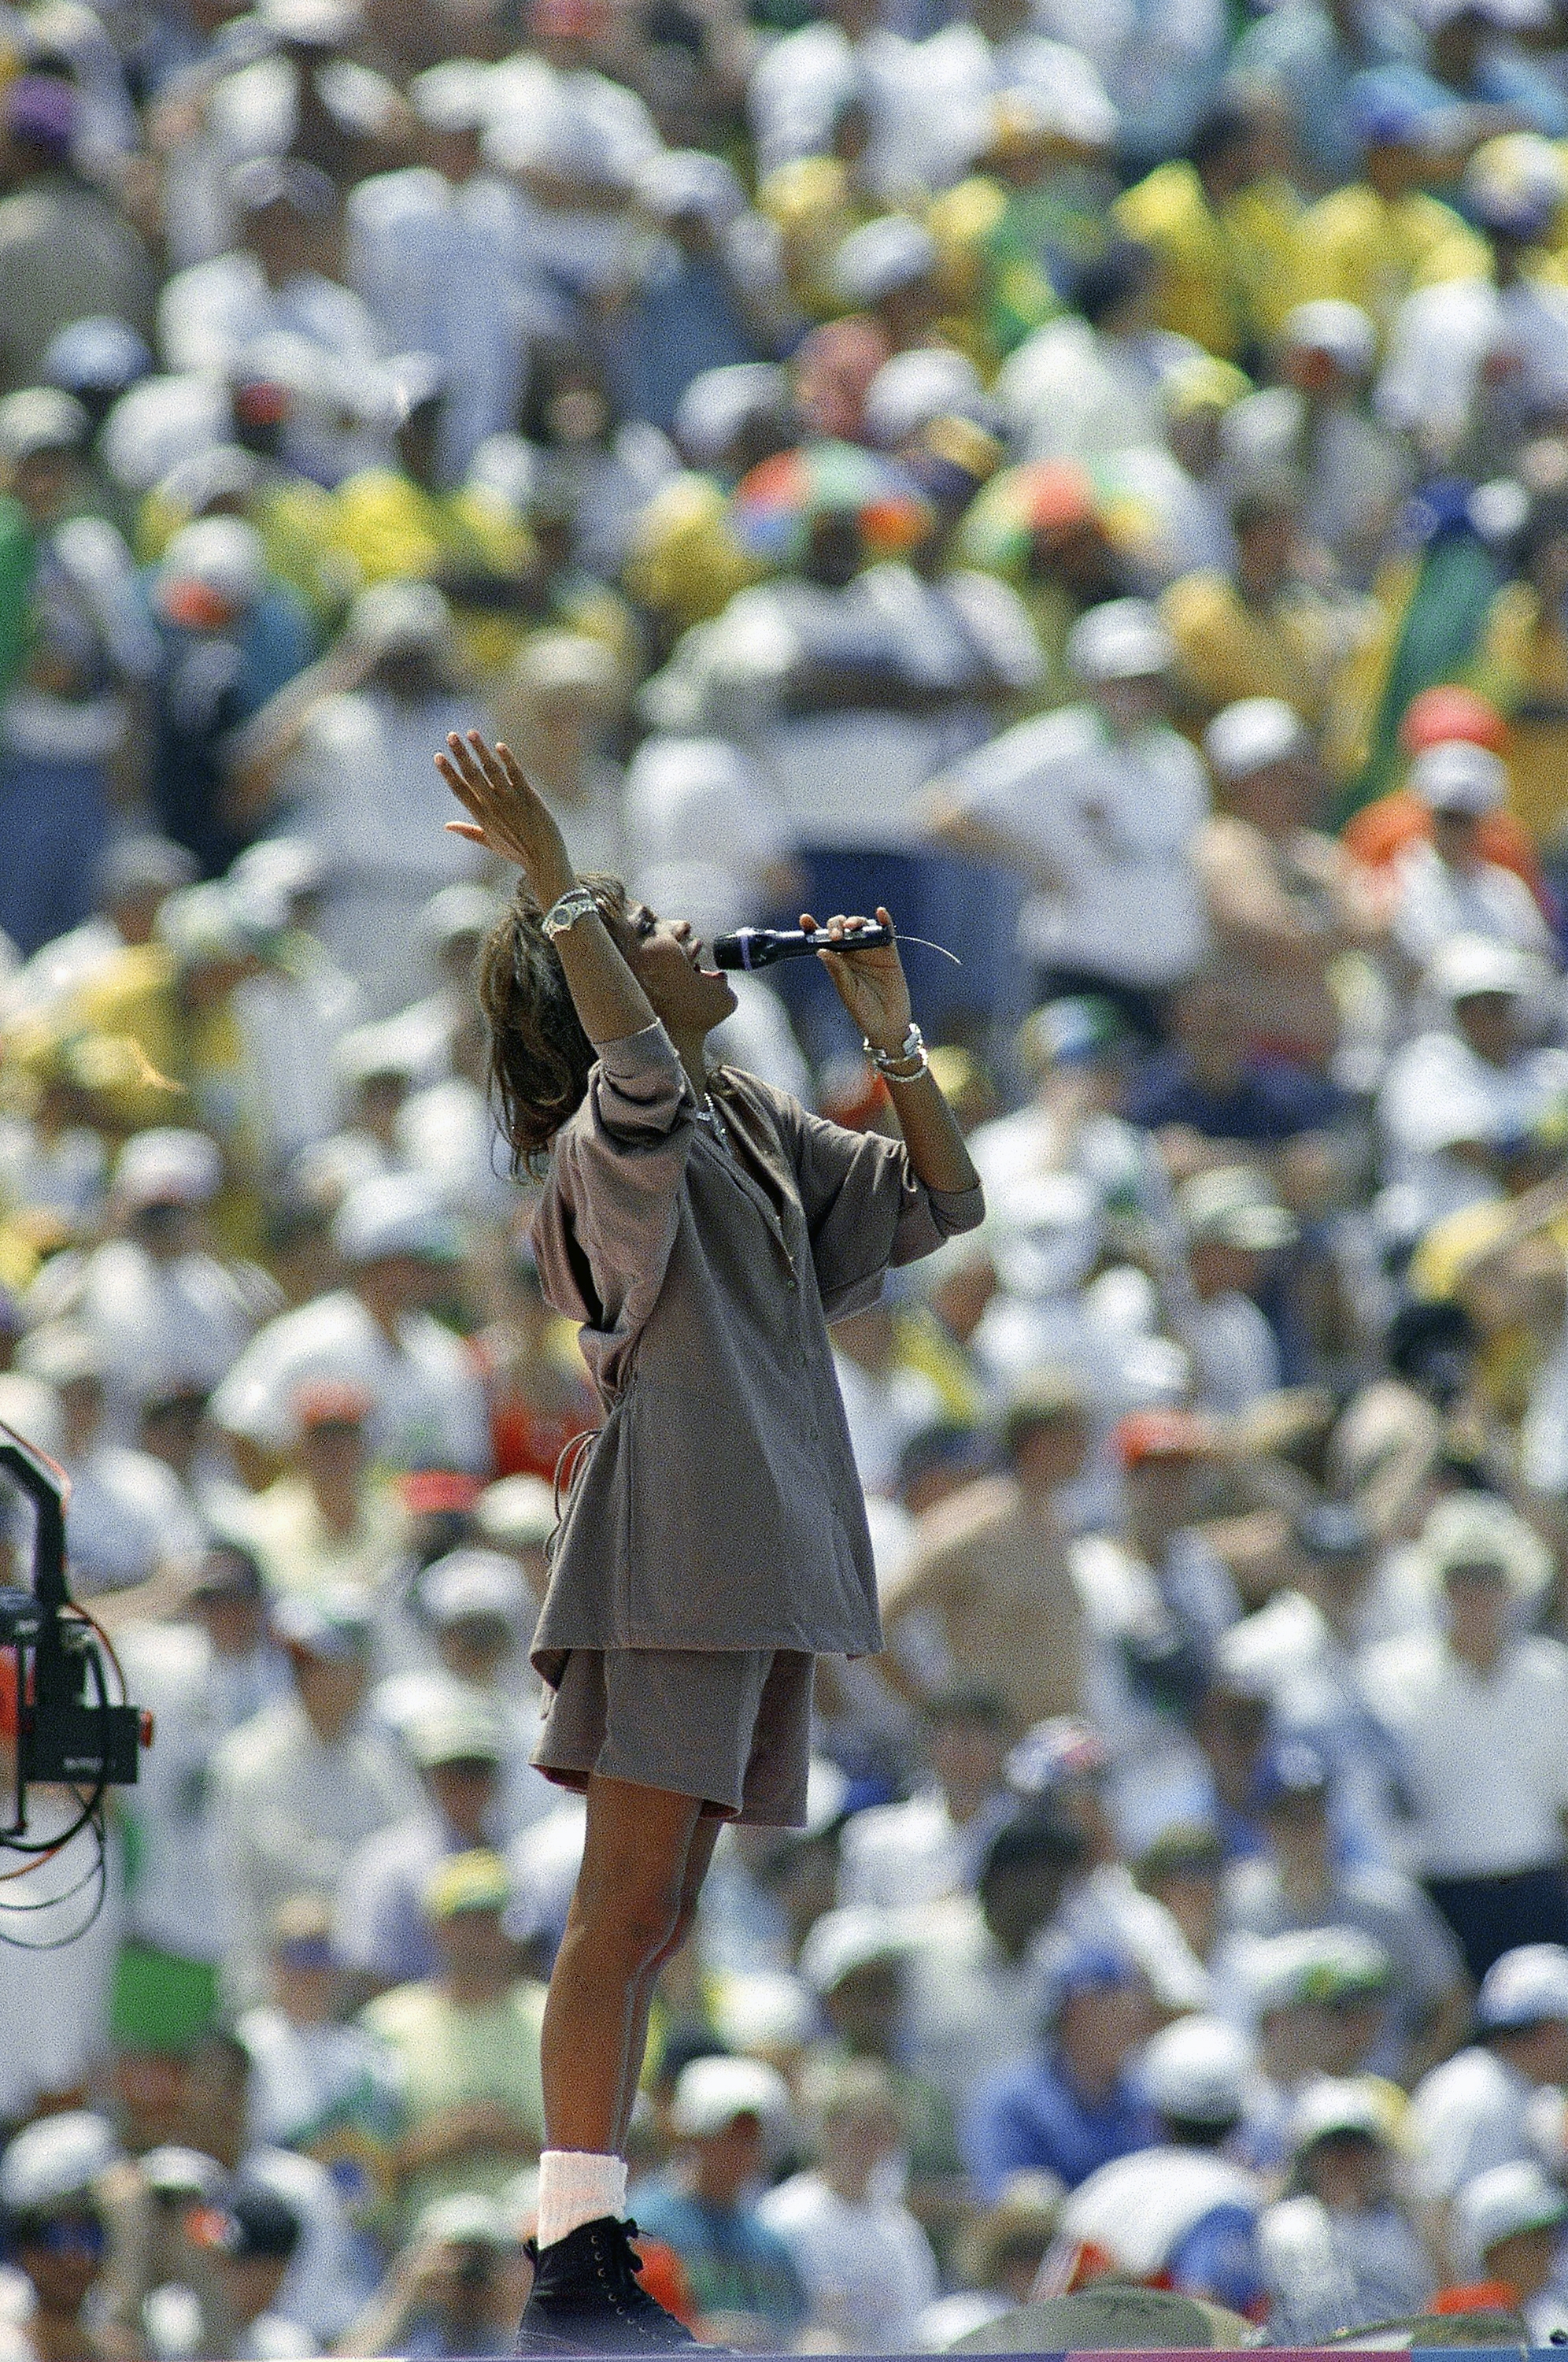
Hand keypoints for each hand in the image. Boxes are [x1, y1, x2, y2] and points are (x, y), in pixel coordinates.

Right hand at [436, 730, 574, 903]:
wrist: (544, 860)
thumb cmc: (517, 851)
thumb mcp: (489, 842)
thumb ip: (468, 831)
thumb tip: (447, 826)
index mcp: (482, 817)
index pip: (460, 791)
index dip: (448, 773)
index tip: (438, 756)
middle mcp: (494, 807)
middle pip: (473, 776)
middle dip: (461, 755)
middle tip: (451, 736)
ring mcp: (512, 800)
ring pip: (493, 771)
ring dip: (481, 751)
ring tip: (471, 733)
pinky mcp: (529, 797)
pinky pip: (517, 774)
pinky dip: (508, 760)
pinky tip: (499, 746)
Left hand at [806, 907, 912, 1052]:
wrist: (888, 1024)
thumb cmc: (863, 1011)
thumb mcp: (847, 991)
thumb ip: (837, 970)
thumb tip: (821, 950)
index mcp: (837, 961)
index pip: (822, 939)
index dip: (813, 927)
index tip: (805, 920)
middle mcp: (852, 952)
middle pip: (841, 927)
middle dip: (836, 925)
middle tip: (835, 936)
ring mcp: (871, 950)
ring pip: (862, 926)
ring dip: (855, 921)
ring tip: (851, 927)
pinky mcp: (889, 952)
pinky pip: (886, 932)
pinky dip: (884, 921)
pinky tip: (881, 913)